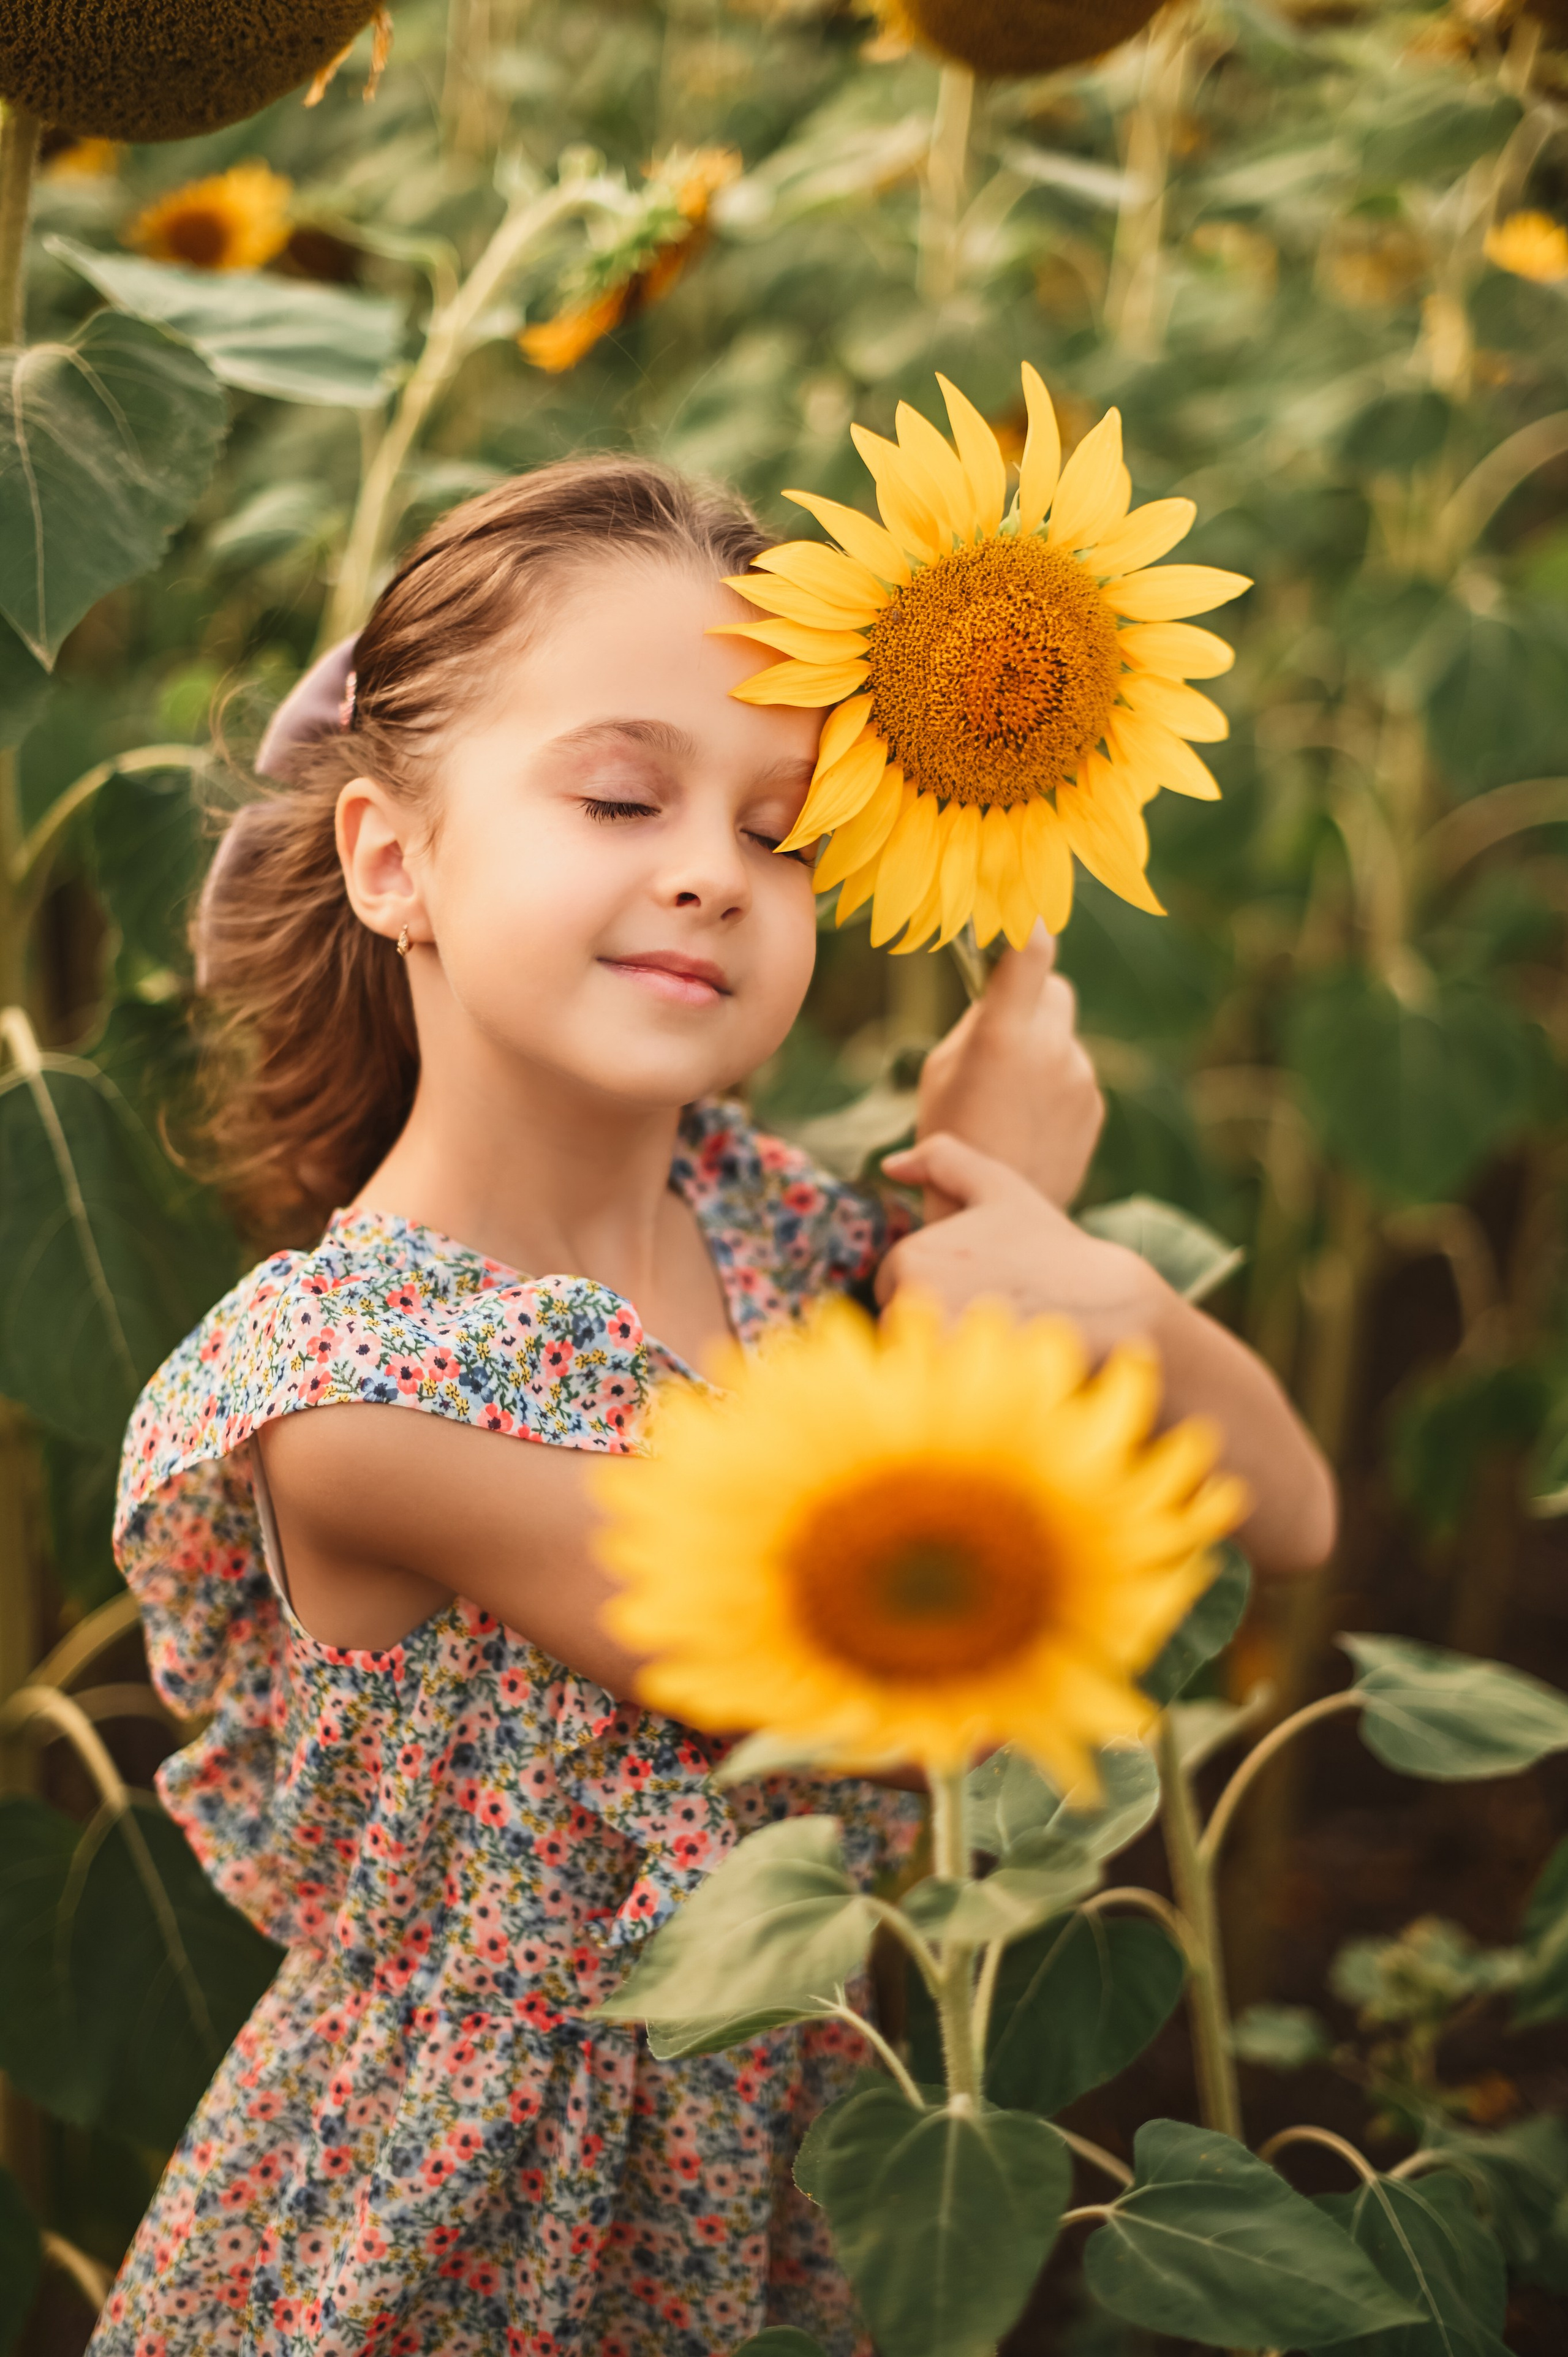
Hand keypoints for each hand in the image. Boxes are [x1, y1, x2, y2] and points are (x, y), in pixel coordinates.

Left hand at [876, 1132, 1338, 1576]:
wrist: (1113, 1310)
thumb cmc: (1054, 1250)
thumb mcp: (1000, 1188)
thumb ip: (944, 1159)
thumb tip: (888, 1162)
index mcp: (910, 1257)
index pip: (893, 1289)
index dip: (937, 1291)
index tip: (981, 1289)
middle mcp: (912, 1303)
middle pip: (898, 1329)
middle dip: (937, 1326)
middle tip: (996, 1317)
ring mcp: (931, 1350)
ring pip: (914, 1365)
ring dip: (946, 1360)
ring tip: (1000, 1345)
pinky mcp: (955, 1392)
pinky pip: (933, 1401)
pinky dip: (958, 1394)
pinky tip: (1000, 1375)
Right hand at [915, 927, 1102, 1218]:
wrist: (992, 1214)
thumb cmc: (950, 1135)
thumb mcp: (942, 1070)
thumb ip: (978, 1024)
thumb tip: (1001, 994)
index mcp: (1003, 1032)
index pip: (1032, 950)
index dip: (1027, 923)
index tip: (1021, 911)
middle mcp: (1051, 1047)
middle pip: (1055, 988)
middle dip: (1033, 998)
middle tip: (1003, 1030)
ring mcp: (1081, 1077)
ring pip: (1063, 1037)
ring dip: (1042, 1050)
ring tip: (1008, 1100)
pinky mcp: (1095, 1105)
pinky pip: (1074, 1074)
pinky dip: (1055, 1086)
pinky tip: (1028, 1122)